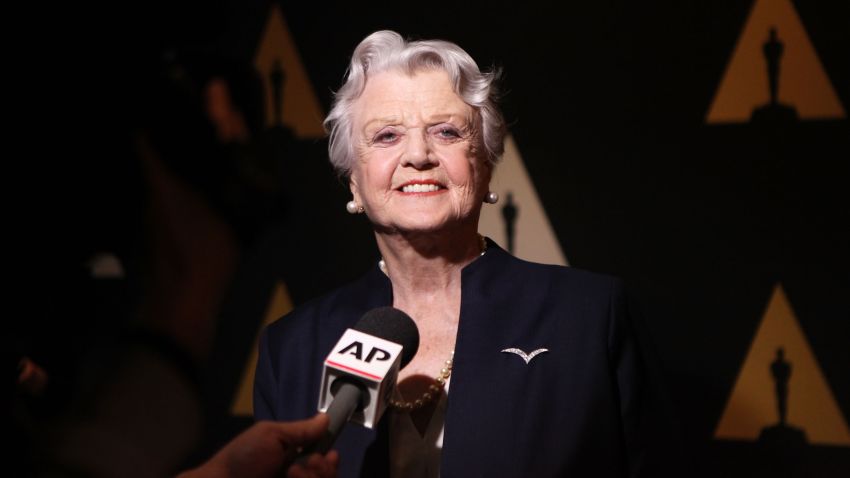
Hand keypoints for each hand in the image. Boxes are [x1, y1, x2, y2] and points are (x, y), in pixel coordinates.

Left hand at [178, 414, 337, 477]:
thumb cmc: (239, 460)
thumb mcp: (271, 435)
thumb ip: (300, 430)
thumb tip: (324, 419)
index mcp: (291, 456)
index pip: (322, 457)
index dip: (330, 457)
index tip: (330, 453)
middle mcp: (295, 474)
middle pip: (327, 473)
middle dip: (323, 467)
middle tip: (311, 462)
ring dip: (312, 475)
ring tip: (292, 473)